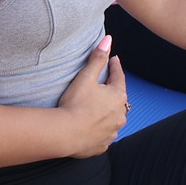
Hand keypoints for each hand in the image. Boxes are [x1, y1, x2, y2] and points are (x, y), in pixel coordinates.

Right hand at [56, 34, 127, 157]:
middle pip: (118, 99)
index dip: (115, 67)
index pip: (119, 77)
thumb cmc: (75, 103)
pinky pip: (104, 134)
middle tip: (105, 85)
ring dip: (108, 113)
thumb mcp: (86, 77)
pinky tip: (92, 127)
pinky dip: (100, 129)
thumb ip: (98, 59)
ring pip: (113, 119)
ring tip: (98, 108)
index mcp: (118, 97)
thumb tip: (108, 39)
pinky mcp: (103, 145)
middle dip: (113, 92)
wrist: (64, 134)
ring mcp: (112, 132)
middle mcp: (120, 115)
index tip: (114, 60)